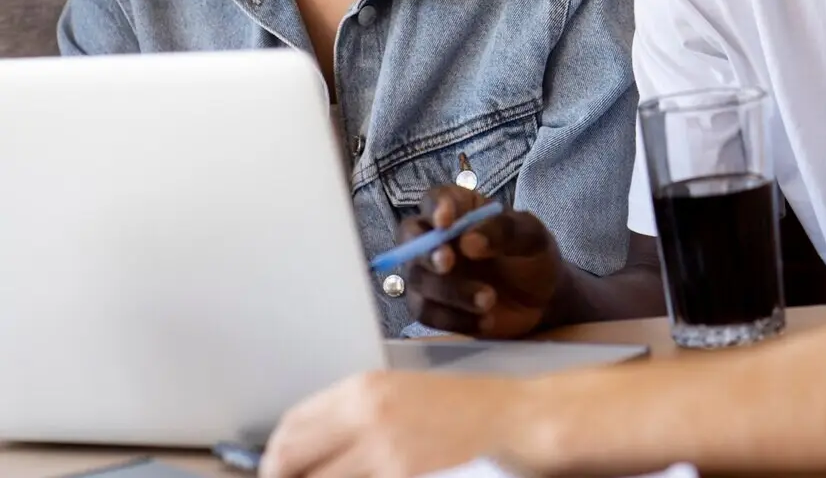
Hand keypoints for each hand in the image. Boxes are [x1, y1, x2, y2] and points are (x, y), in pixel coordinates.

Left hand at [260, 370, 529, 477]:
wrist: (516, 422)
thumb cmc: (468, 409)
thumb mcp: (404, 395)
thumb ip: (356, 417)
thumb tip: (312, 451)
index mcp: (364, 389)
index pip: (290, 426)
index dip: (276, 457)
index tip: (279, 471)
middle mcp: (366, 417)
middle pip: (289, 460)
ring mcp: (384, 455)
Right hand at [401, 186, 561, 337]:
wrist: (543, 299)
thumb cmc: (533, 255)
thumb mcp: (531, 236)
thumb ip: (504, 231)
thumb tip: (468, 241)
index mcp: (460, 209)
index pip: (434, 199)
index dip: (435, 208)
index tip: (445, 222)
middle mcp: (438, 238)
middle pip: (411, 238)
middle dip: (426, 251)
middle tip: (448, 263)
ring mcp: (431, 273)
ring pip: (418, 279)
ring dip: (450, 291)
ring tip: (489, 300)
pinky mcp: (434, 307)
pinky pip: (427, 314)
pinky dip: (454, 319)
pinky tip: (484, 321)